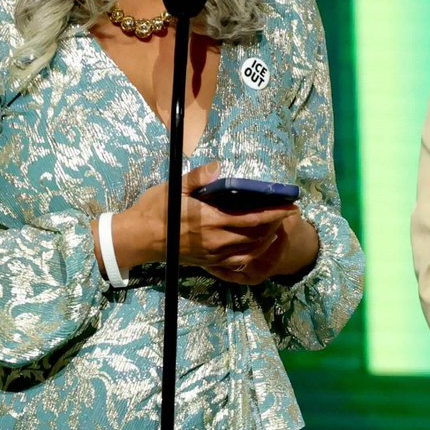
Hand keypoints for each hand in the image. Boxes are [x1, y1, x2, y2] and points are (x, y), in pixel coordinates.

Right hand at [110, 162, 315, 284]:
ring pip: (250, 251)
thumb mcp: (174, 187)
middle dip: (276, 225)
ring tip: (277, 227)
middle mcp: (216, 241)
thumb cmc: (155, 209)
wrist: (138, 239)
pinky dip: (253, 255)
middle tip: (289, 213)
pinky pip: (237, 263)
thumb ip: (198, 178)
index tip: (291, 206)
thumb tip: (218, 167)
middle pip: (256, 236)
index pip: (252, 219)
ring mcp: (212, 254)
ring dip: (267, 240)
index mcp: (211, 221)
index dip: (274, 213)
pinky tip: (259, 247)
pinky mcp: (207, 262)